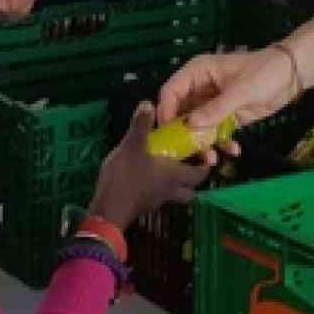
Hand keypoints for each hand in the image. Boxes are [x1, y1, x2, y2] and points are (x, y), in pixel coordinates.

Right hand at [89, 103, 212, 228]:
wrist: (108, 210)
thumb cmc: (126, 177)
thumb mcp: (132, 146)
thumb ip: (141, 125)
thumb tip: (148, 103)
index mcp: (174, 175)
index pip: (200, 174)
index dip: (205, 166)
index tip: (205, 154)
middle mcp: (170, 189)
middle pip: (191, 189)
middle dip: (192, 179)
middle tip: (187, 163)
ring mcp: (157, 200)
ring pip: (175, 194)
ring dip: (176, 185)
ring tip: (167, 169)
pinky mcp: (143, 205)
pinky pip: (158, 196)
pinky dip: (158, 188)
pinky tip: (147, 177)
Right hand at [155, 46, 300, 147]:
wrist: (292, 76)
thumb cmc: (265, 73)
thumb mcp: (241, 91)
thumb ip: (216, 109)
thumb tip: (190, 126)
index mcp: (198, 73)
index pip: (171, 92)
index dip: (166, 112)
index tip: (168, 134)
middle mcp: (200, 89)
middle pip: (181, 113)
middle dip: (185, 135)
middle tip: (189, 154)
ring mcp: (213, 105)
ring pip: (198, 127)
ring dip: (203, 144)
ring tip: (213, 159)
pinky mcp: (226, 117)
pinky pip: (216, 133)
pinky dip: (222, 143)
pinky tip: (234, 150)